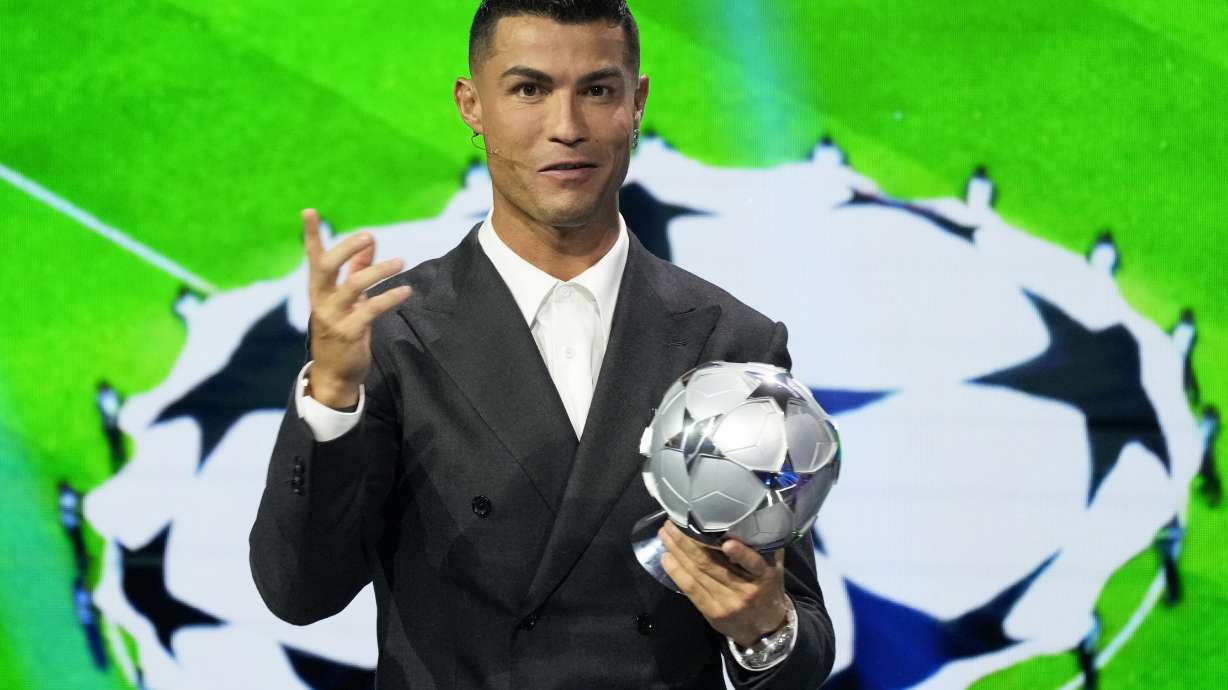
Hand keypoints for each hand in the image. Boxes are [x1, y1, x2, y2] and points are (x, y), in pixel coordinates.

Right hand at [303, 208, 410, 407]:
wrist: (334, 375)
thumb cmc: (342, 331)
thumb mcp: (348, 299)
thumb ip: (357, 269)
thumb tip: (370, 240)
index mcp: (319, 290)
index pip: (313, 257)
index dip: (311, 235)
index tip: (309, 210)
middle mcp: (321, 300)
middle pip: (326, 267)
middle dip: (346, 248)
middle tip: (368, 235)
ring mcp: (333, 317)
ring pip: (351, 286)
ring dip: (377, 271)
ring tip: (400, 262)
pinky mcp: (349, 333)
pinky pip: (370, 310)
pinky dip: (389, 298)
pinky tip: (406, 290)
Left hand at [658, 521, 790, 647]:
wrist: (765, 629)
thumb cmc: (768, 589)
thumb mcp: (774, 567)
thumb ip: (764, 545)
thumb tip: (749, 515)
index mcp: (764, 576)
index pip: (753, 563)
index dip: (740, 553)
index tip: (727, 542)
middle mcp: (744, 589)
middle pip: (712, 564)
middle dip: (688, 541)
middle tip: (672, 522)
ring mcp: (726, 602)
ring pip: (697, 574)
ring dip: (677, 552)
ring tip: (665, 534)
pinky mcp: (711, 613)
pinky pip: (691, 590)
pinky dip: (676, 572)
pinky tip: (666, 557)